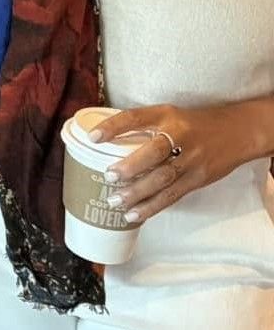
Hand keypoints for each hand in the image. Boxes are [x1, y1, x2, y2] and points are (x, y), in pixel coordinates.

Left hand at [92, 102, 261, 222]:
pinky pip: (173, 195)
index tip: (92, 137)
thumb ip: (143, 126)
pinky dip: (153, 206)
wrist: (238, 132)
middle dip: (131, 167)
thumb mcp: (169, 115)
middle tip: (109, 176)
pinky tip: (135, 214)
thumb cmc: (194, 124)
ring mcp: (192, 159)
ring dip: (138, 193)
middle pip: (154, 152)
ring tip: (115, 202)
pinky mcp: (198, 179)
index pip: (135, 117)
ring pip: (163, 179)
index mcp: (166, 116)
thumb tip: (106, 140)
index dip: (113, 126)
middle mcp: (180, 136)